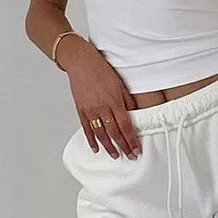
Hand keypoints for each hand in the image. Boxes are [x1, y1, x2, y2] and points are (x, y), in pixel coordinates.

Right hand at [58, 38, 141, 159]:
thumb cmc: (101, 68)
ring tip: (115, 155)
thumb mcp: (120, 82)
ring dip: (108, 146)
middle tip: (129, 156)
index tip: (136, 150)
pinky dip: (91, 140)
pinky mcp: (81, 109)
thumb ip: (127, 100)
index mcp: (114, 100)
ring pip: (100, 133)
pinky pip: (86, 128)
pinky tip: (96, 148)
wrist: (80, 61)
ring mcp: (90, 110)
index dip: (131, 139)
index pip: (125, 125)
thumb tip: (135, 114)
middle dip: (123, 146)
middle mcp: (101, 107)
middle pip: (114, 132)